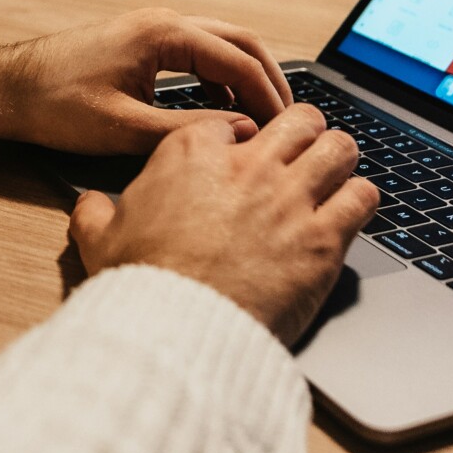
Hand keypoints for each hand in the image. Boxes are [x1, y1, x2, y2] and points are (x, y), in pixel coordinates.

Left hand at [0, 8, 294, 154]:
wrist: (4, 90)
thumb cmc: (53, 105)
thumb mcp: (123, 128)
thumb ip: (186, 132)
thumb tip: (238, 136)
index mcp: (163, 34)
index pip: (239, 60)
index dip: (269, 97)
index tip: (287, 129)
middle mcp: (163, 23)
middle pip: (240, 42)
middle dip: (269, 80)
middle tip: (290, 120)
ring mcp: (153, 31)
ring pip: (220, 47)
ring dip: (245, 80)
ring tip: (261, 121)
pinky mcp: (142, 45)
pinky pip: (197, 56)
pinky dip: (219, 81)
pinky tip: (220, 114)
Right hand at [68, 104, 379, 344]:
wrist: (175, 333)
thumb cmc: (139, 286)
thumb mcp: (99, 241)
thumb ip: (95, 213)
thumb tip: (90, 205)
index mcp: (193, 153)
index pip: (234, 122)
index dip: (242, 140)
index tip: (244, 159)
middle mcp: (249, 165)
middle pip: (299, 119)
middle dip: (304, 133)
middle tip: (301, 155)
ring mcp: (291, 199)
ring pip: (340, 146)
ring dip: (339, 160)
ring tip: (333, 176)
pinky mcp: (323, 239)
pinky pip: (363, 196)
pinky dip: (360, 200)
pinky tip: (349, 212)